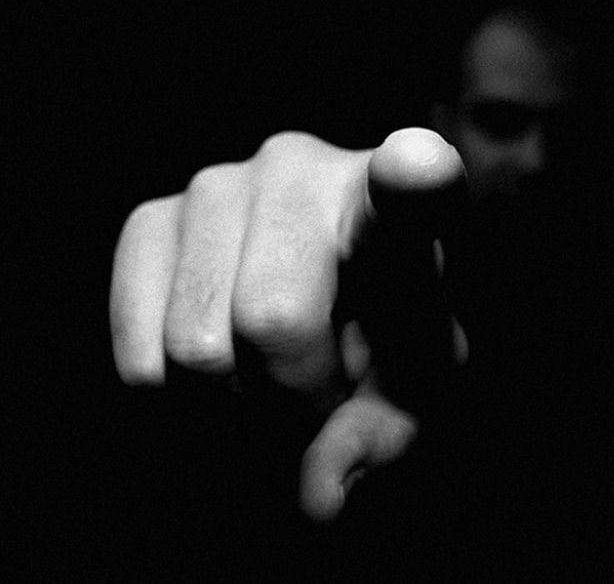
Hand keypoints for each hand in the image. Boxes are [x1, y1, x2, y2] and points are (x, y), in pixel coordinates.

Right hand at [109, 128, 466, 520]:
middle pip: (274, 318)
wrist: (313, 303)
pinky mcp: (149, 219)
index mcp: (392, 206)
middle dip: (292, 391)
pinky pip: (141, 352)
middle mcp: (300, 168)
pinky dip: (178, 394)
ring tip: (266, 368)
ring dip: (233, 397)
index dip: (414, 178)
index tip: (417, 167)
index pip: (413, 183)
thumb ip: (376, 440)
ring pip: (196, 344)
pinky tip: (219, 357)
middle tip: (311, 385)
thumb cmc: (376, 343)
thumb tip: (319, 500)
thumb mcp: (403, 396)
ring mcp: (216, 184)